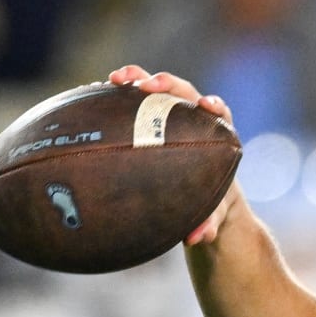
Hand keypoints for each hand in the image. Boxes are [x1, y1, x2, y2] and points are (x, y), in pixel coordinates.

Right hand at [106, 64, 242, 244]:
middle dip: (167, 84)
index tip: (206, 105)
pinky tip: (95, 94)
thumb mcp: (213, 213)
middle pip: (184, 92)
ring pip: (155, 91)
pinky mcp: (148, 116)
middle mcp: (194, 118)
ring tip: (115, 78)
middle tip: (148, 86)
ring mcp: (170, 114)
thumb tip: (198, 238)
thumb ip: (210, 223)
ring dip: (137, 79)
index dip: (213, 106)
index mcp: (216, 136)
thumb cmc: (213, 203)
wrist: (201, 196)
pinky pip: (133, 102)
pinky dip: (118, 96)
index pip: (219, 113)